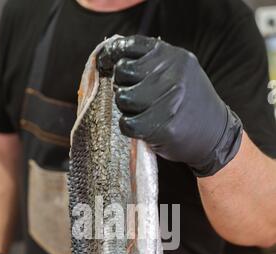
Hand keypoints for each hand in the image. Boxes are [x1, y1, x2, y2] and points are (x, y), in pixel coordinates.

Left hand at [97, 35, 242, 176]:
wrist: (216, 135)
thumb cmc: (189, 104)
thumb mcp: (178, 73)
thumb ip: (153, 64)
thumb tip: (113, 61)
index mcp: (174, 56)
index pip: (130, 47)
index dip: (113, 55)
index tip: (107, 65)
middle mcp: (173, 74)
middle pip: (123, 73)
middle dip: (123, 86)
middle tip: (135, 98)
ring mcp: (169, 100)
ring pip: (123, 98)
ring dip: (126, 109)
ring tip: (141, 113)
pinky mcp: (164, 127)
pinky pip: (128, 123)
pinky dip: (128, 127)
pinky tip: (140, 127)